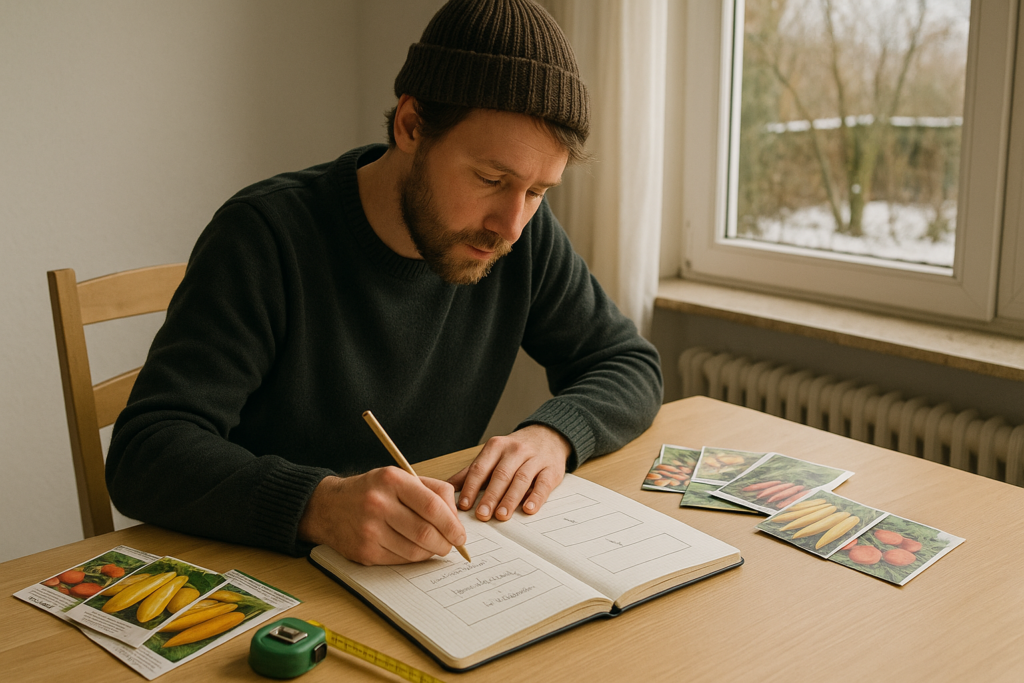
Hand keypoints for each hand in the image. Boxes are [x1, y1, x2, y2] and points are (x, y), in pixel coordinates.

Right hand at [298, 468, 465, 564]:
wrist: (328, 506)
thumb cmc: (371, 491)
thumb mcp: (399, 478)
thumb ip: (432, 491)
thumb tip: (456, 518)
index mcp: (391, 480)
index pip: (431, 505)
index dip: (451, 524)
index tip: (460, 534)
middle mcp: (378, 504)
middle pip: (425, 532)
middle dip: (445, 543)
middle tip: (451, 544)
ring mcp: (369, 530)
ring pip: (415, 551)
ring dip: (431, 552)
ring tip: (433, 546)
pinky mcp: (364, 551)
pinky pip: (400, 560)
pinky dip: (413, 558)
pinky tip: (413, 549)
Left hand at [448, 424, 571, 521]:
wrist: (548, 436)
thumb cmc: (515, 451)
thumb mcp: (493, 455)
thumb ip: (471, 472)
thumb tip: (446, 488)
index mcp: (497, 446)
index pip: (481, 468)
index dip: (471, 487)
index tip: (464, 505)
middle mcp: (516, 450)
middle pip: (501, 474)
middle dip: (490, 496)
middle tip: (482, 515)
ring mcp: (535, 459)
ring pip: (521, 479)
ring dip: (510, 499)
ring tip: (501, 515)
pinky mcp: (552, 469)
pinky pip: (543, 484)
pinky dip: (536, 497)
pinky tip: (528, 509)